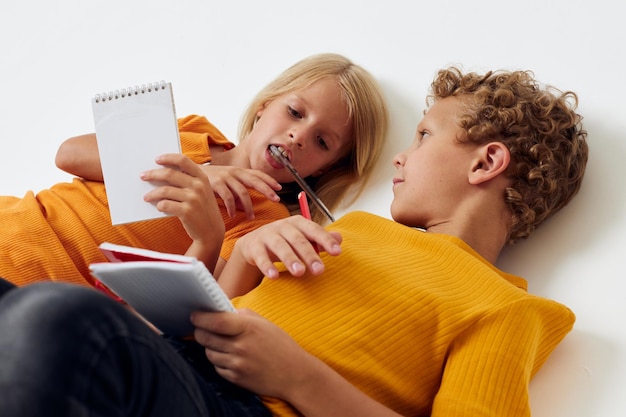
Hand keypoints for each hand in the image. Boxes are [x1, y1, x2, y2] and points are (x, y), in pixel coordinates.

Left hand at [141, 153, 223, 248]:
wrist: (212, 231)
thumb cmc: (203, 209)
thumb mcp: (202, 191)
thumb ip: (189, 180)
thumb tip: (163, 173)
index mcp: (202, 178)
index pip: (183, 161)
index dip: (168, 158)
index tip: (157, 160)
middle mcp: (199, 186)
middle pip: (170, 174)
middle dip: (153, 174)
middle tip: (143, 176)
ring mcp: (193, 199)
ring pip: (164, 190)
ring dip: (152, 194)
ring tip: (147, 197)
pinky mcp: (187, 212)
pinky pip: (165, 205)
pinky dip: (159, 205)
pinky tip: (159, 207)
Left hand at [191, 309, 316, 397]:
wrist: (295, 374)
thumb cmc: (281, 345)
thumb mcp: (265, 324)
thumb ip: (242, 315)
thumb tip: (221, 311)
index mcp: (248, 328)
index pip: (216, 321)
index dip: (201, 318)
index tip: (194, 315)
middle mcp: (241, 347)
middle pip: (206, 338)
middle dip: (200, 331)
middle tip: (200, 328)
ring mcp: (237, 364)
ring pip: (209, 353)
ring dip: (209, 347)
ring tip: (218, 342)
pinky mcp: (236, 378)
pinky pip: (217, 367)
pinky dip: (218, 361)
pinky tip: (228, 356)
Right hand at [200, 164, 280, 218]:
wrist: (187, 172)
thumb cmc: (209, 180)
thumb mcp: (226, 183)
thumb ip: (236, 192)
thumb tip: (245, 206)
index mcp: (238, 171)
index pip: (258, 174)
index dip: (269, 180)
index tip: (279, 188)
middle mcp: (234, 172)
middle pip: (255, 180)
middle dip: (267, 190)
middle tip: (276, 200)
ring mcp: (225, 177)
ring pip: (242, 192)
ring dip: (248, 206)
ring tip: (251, 217)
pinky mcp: (215, 183)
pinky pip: (228, 197)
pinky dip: (232, 207)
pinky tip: (234, 215)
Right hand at [234, 215, 341, 278]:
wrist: (254, 242)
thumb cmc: (285, 241)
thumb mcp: (303, 237)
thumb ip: (320, 239)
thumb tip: (340, 238)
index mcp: (298, 223)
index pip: (314, 230)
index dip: (326, 240)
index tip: (337, 253)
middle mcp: (283, 226)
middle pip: (298, 240)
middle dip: (309, 255)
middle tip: (319, 270)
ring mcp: (267, 235)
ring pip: (280, 247)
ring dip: (290, 259)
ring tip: (299, 273)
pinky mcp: (254, 247)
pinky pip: (261, 257)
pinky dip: (267, 266)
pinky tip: (274, 276)